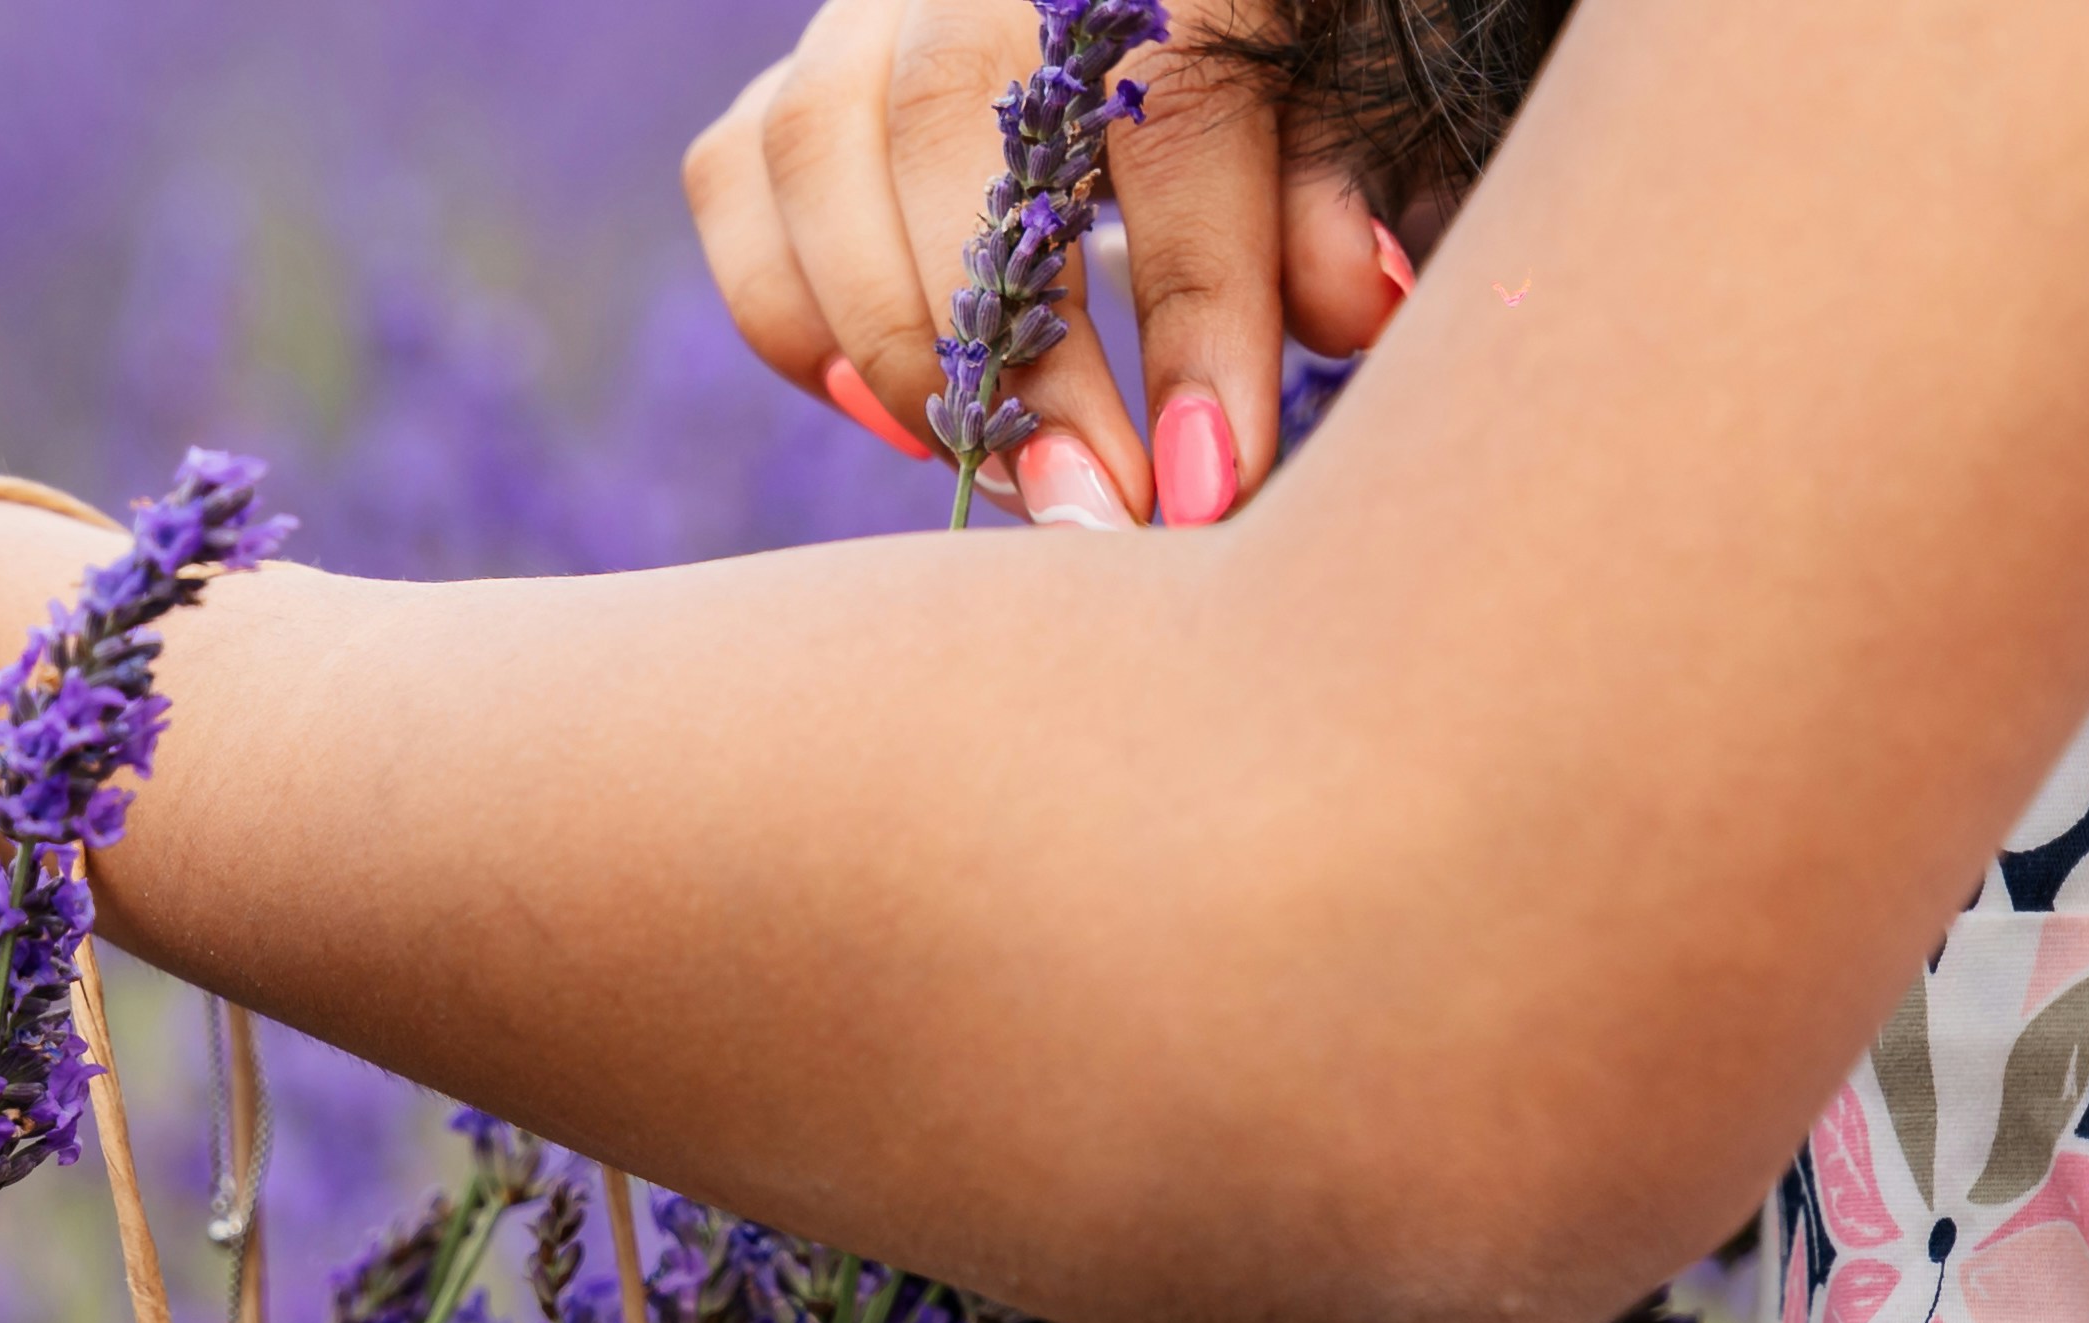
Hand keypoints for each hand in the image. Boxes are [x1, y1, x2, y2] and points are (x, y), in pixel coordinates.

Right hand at [680, 0, 1413, 526]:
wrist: (1118, 25)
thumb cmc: (1257, 66)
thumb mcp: (1329, 100)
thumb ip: (1330, 191)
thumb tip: (1353, 312)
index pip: (1177, 119)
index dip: (1196, 315)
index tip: (1210, 480)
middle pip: (958, 134)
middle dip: (1021, 359)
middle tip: (1091, 506)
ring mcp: (866, 5)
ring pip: (813, 152)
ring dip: (894, 344)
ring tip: (997, 469)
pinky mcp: (792, 73)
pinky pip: (736, 182)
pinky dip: (792, 314)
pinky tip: (886, 408)